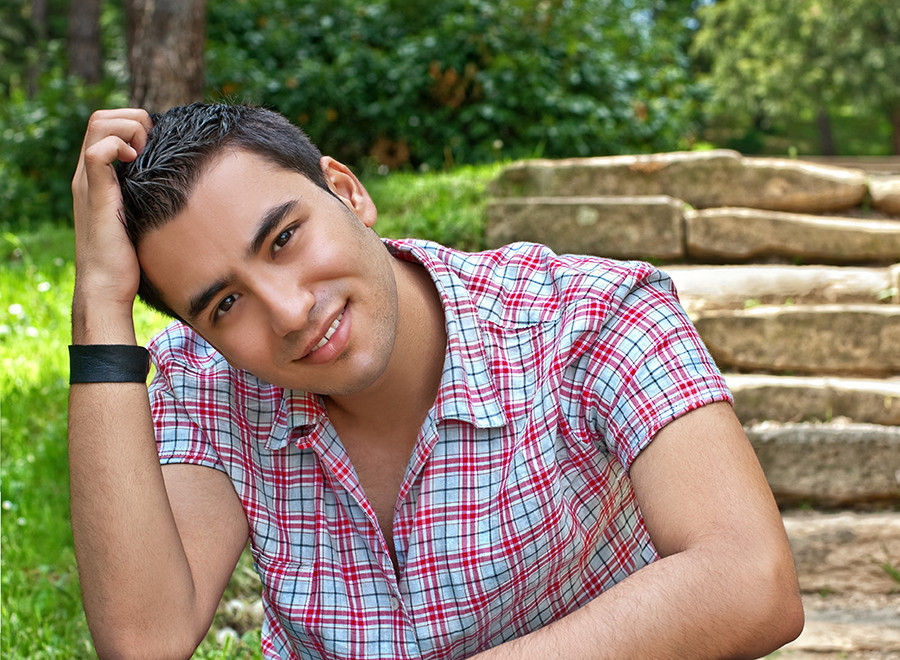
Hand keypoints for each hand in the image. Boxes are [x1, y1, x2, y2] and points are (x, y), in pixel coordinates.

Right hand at [71, 109, 152, 341]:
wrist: (106, 287)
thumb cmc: (130, 260)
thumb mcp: (143, 219)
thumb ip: (151, 200)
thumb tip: (183, 191)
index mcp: (98, 177)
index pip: (106, 125)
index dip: (134, 123)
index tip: (158, 146)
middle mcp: (88, 175)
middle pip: (100, 117)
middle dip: (133, 119)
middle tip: (153, 147)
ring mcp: (88, 183)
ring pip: (97, 124)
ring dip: (128, 128)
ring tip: (145, 154)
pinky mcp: (94, 195)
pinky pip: (97, 152)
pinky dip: (119, 146)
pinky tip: (136, 164)